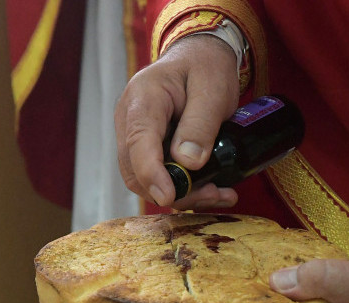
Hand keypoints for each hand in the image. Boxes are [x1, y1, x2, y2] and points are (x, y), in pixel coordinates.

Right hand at [114, 34, 240, 208]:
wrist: (199, 58)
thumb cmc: (205, 67)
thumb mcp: (212, 89)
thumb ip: (200, 124)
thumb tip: (189, 162)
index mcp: (143, 98)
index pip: (138, 142)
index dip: (151, 173)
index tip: (168, 196)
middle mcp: (129, 120)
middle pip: (136, 170)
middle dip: (173, 190)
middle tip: (213, 194)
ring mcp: (134, 137)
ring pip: (144, 180)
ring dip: (181, 194)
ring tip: (219, 194)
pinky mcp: (145, 149)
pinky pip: (157, 176)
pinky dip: (183, 189)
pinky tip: (211, 190)